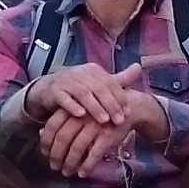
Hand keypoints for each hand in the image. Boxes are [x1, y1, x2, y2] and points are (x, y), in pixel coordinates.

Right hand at [29, 63, 145, 128]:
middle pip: (99, 88)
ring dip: (94, 107)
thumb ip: (119, 79)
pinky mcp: (54, 90)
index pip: (111, 83)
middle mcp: (81, 73)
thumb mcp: (99, 83)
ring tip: (103, 120)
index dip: (120, 98)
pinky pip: (64, 98)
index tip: (128, 113)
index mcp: (94, 70)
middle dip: (111, 105)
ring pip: (83, 93)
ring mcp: (66, 80)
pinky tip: (80, 115)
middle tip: (118, 120)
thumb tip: (139, 67)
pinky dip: (72, 106)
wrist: (49, 89)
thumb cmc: (78, 88)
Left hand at [37, 104, 135, 179]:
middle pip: (63, 138)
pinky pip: (94, 153)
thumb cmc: (99, 112)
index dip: (46, 141)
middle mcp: (82, 116)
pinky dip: (87, 166)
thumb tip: (40, 133)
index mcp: (72, 109)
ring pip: (77, 147)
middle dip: (56, 155)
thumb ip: (60, 121)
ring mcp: (95, 125)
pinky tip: (82, 173)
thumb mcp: (78, 112)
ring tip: (67, 173)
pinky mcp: (108, 135)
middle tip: (54, 167)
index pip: (52, 125)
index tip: (44, 154)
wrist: (129, 108)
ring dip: (70, 163)